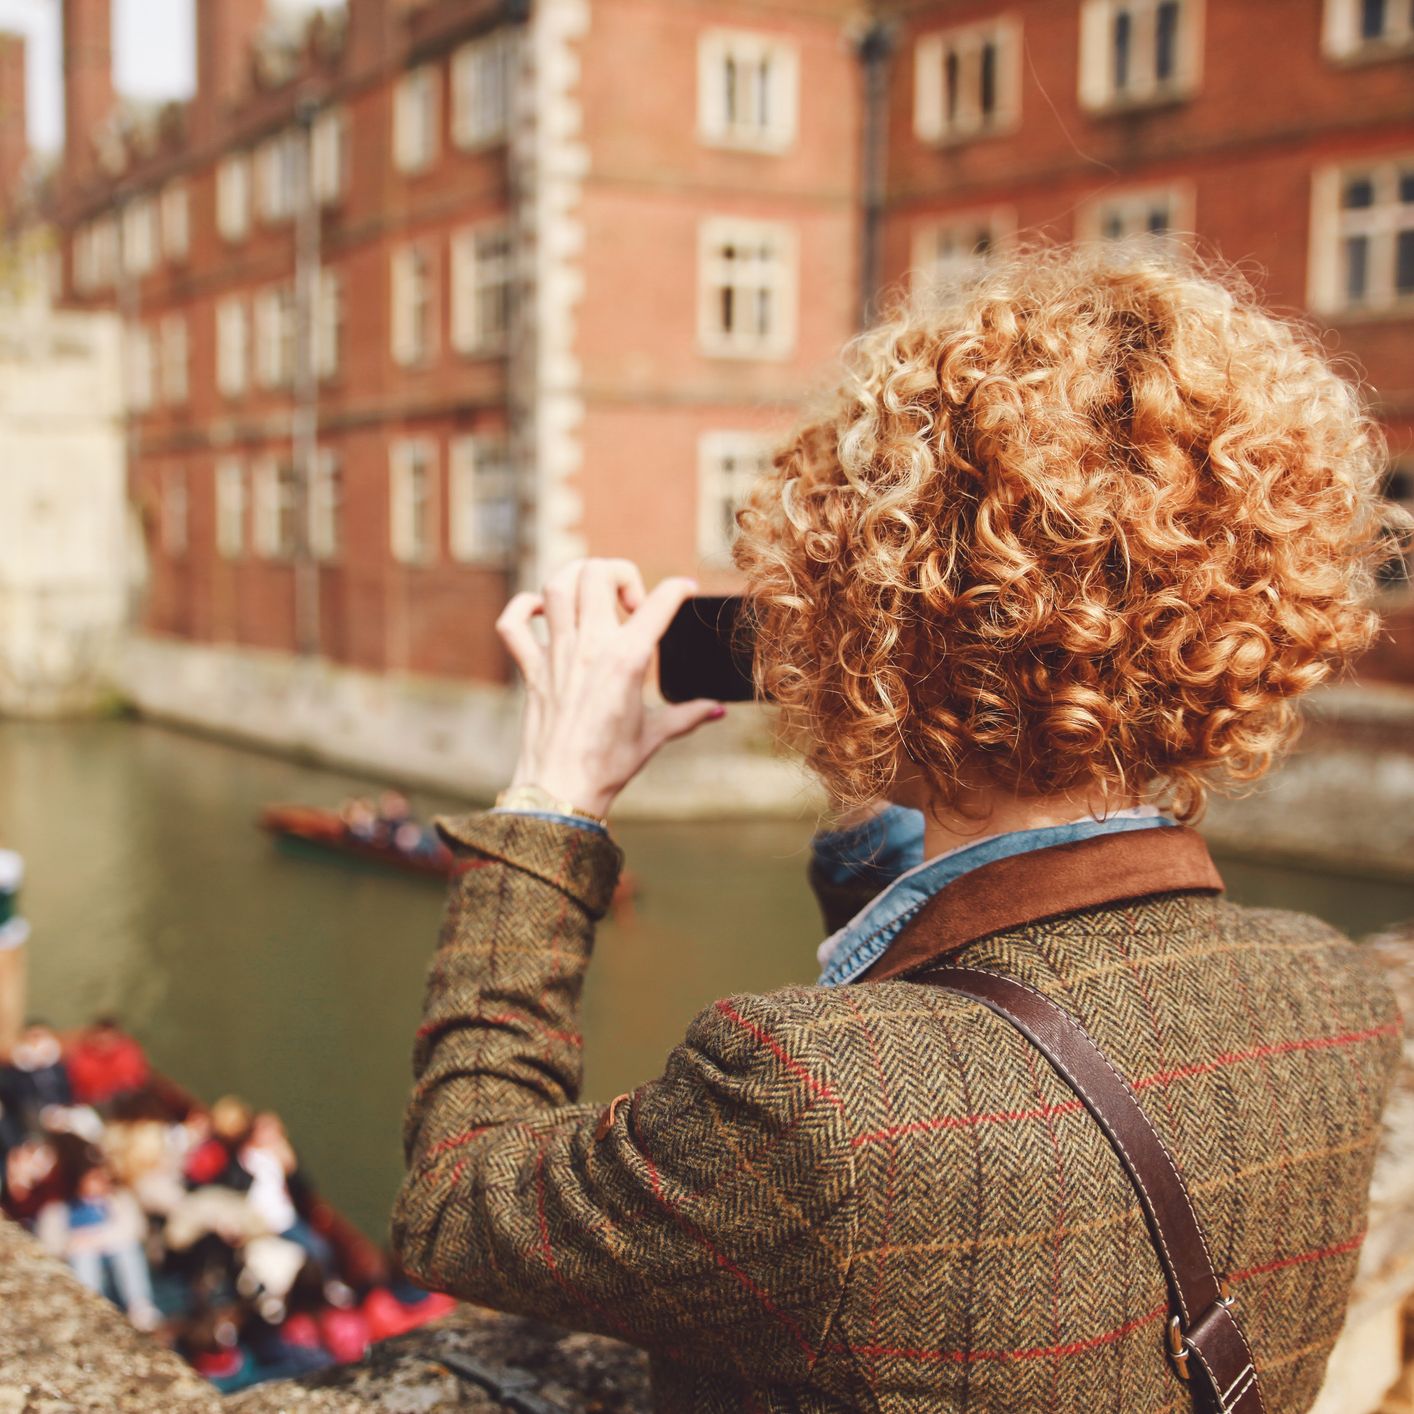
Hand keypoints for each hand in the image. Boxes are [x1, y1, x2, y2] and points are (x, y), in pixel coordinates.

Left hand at [497, 559, 726, 818]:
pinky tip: (544, 612)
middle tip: (630, 602)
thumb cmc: (609, 765)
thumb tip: (717, 710)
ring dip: (577, 577)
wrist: (561, 790)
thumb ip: (688, 715)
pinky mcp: (531, 668)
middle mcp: (589, 647)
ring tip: (594, 596)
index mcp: (626, 660)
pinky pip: (514, 623)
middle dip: (619, 572)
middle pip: (596, 574)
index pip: (659, 603)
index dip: (677, 589)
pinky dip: (524, 607)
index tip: (684, 590)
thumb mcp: (655, 735)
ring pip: (557, 585)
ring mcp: (556, 654)